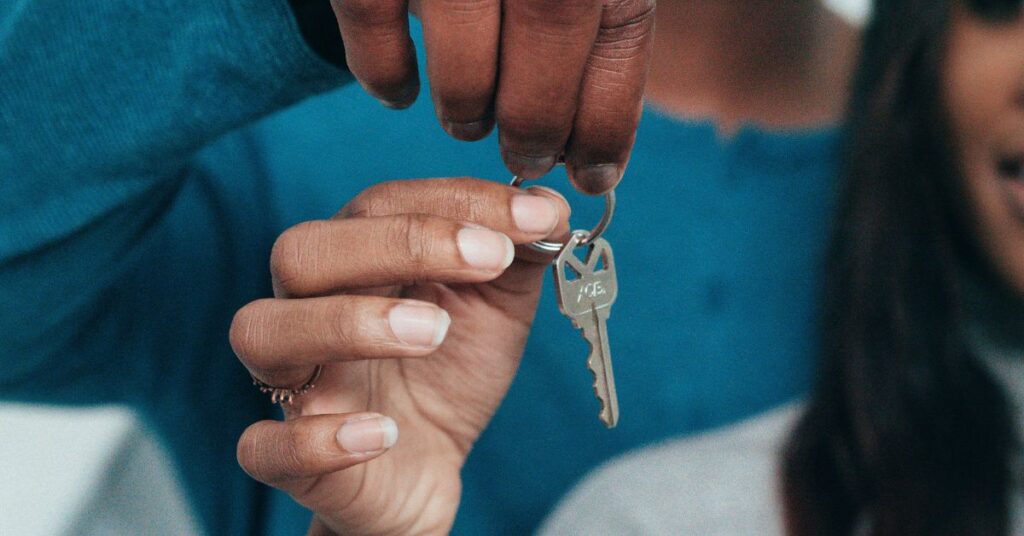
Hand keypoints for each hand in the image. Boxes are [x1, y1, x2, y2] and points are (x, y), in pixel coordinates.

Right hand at [231, 178, 569, 534]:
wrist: (429, 469)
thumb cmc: (449, 372)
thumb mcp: (495, 306)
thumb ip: (518, 254)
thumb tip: (548, 204)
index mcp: (357, 262)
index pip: (379, 204)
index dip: (454, 202)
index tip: (533, 218)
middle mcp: (310, 309)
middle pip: (303, 251)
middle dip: (397, 243)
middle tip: (486, 258)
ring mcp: (294, 383)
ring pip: (265, 331)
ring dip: (351, 323)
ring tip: (435, 332)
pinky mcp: (291, 459)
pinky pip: (266, 447)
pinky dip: (317, 439)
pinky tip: (384, 432)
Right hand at [327, 0, 655, 193]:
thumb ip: (597, 20)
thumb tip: (595, 158)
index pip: (619, 35)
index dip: (606, 125)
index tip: (593, 176)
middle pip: (547, 54)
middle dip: (537, 127)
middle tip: (524, 158)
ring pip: (465, 64)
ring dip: (467, 110)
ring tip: (468, 120)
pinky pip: (372, 22)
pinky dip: (385, 73)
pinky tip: (400, 91)